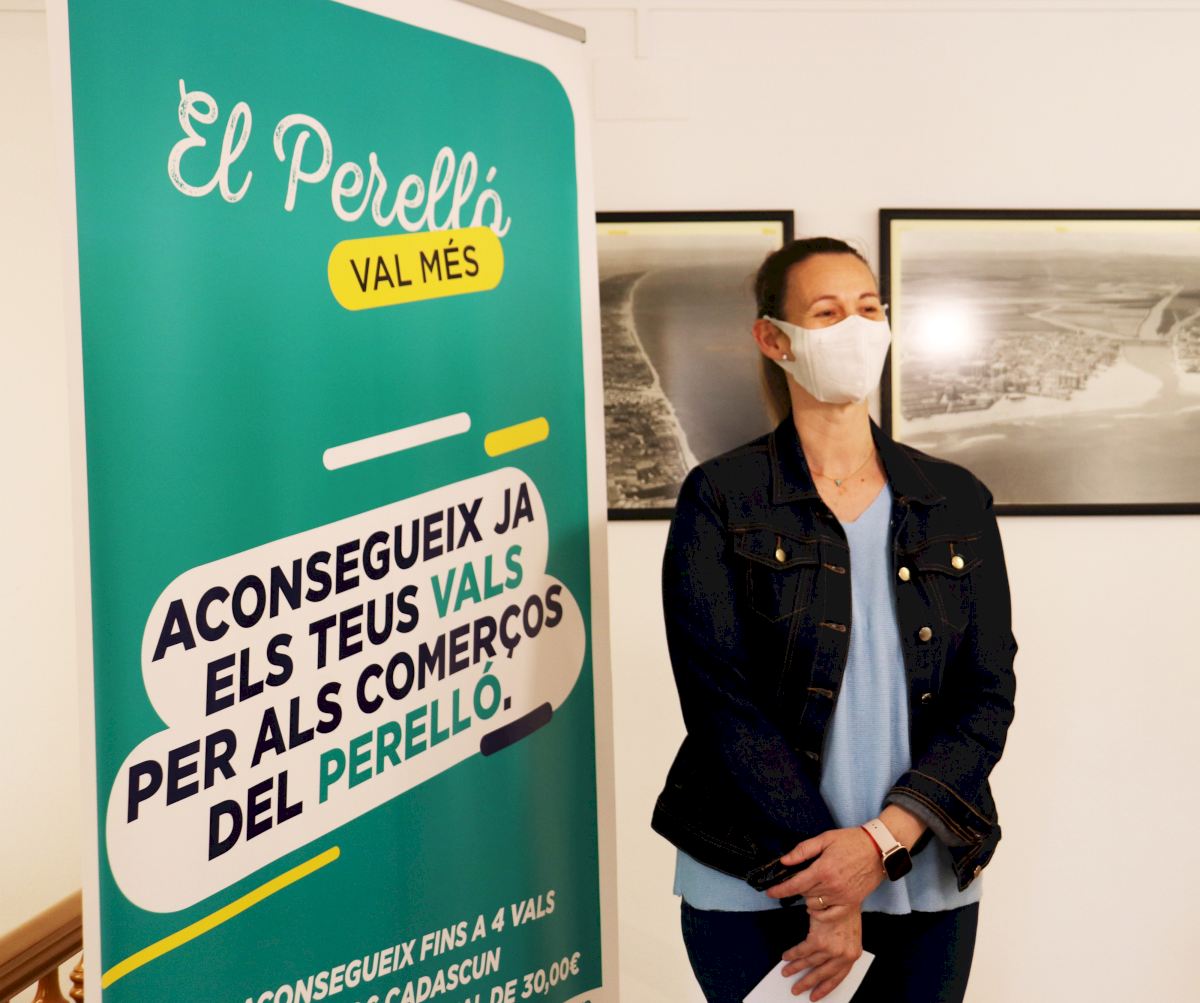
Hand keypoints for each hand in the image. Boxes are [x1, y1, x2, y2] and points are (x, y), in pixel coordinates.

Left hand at [765, 827, 883, 907]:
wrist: (878, 849)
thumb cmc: (850, 841)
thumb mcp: (824, 839)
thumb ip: (802, 850)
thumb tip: (784, 860)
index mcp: (823, 869)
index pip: (795, 885)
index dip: (780, 890)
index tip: (770, 893)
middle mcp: (832, 886)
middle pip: (804, 894)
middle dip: (796, 888)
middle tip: (797, 880)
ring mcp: (843, 897)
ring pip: (815, 904)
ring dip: (808, 898)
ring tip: (810, 888)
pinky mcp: (852, 903)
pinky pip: (831, 915)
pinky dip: (821, 912)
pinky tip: (816, 906)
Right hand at [780, 903, 861, 999]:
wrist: (844, 895)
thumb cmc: (847, 911)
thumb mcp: (849, 934)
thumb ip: (841, 948)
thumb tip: (827, 960)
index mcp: (852, 955)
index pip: (838, 977)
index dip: (825, 988)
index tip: (815, 996)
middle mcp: (843, 956)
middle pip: (822, 974)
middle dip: (807, 982)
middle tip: (796, 989)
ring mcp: (831, 950)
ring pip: (810, 963)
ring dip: (795, 968)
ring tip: (786, 971)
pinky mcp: (819, 941)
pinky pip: (802, 952)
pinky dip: (792, 955)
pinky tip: (786, 956)